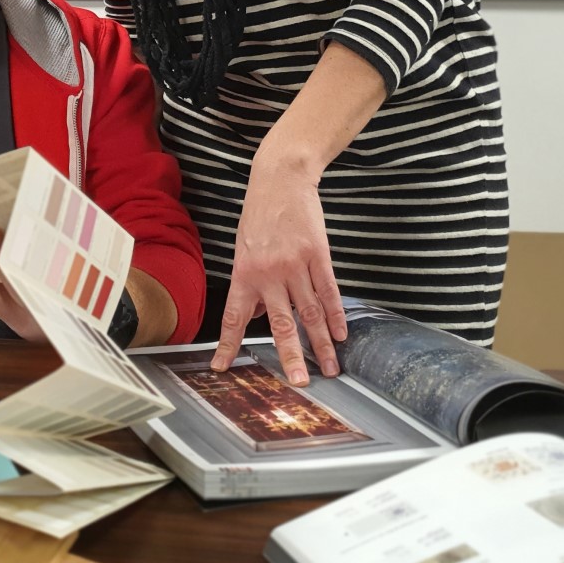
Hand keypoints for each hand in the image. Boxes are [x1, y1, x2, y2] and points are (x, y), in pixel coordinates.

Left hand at [210, 152, 347, 384]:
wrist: (280, 179)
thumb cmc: (259, 214)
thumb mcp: (243, 248)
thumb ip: (249, 284)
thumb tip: (252, 316)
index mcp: (245, 274)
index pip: (234, 317)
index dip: (228, 344)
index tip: (222, 367)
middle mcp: (269, 273)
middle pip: (281, 323)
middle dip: (291, 356)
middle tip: (301, 382)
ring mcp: (296, 265)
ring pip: (310, 313)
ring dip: (322, 344)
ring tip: (332, 368)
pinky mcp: (319, 255)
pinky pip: (329, 292)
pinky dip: (336, 315)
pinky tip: (341, 334)